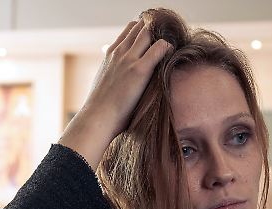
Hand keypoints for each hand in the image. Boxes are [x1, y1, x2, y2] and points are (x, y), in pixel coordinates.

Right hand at [59, 20, 172, 168]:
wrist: (97, 117)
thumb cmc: (102, 108)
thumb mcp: (105, 82)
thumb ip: (113, 74)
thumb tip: (120, 81)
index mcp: (110, 54)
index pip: (129, 30)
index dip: (143, 29)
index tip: (154, 34)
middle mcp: (119, 52)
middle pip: (139, 27)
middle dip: (153, 27)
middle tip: (168, 34)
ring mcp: (129, 59)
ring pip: (148, 32)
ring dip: (161, 33)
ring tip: (173, 40)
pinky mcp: (140, 70)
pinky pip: (159, 47)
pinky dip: (167, 46)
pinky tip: (173, 52)